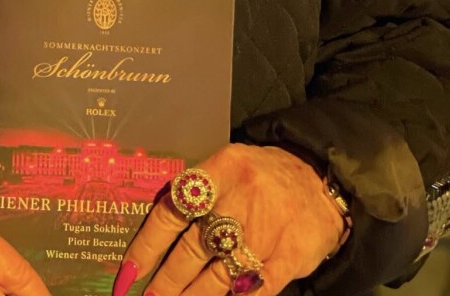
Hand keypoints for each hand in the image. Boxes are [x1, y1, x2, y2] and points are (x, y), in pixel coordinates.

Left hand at [113, 144, 346, 295]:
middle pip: (192, 248)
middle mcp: (240, 198)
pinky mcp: (288, 257)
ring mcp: (266, 231)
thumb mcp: (228, 166)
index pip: (173, 210)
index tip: (129, 270)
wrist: (321, 178)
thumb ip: (198, 192)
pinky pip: (253, 289)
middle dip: (166, 280)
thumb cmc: (262, 175)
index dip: (147, 244)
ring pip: (218, 276)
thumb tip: (154, 232)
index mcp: (220, 171)